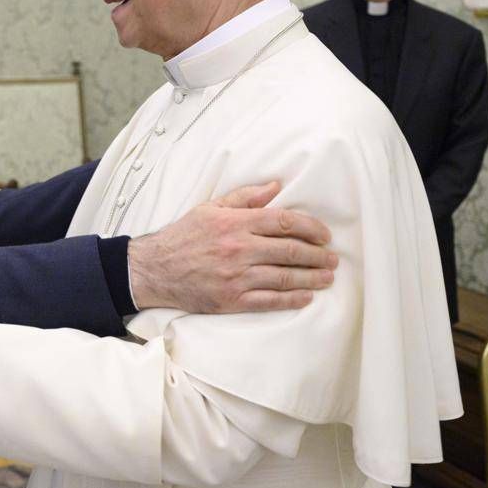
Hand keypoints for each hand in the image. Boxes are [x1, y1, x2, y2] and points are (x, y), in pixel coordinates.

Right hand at [129, 181, 336, 313]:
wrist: (155, 269)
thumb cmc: (183, 236)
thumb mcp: (210, 208)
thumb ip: (244, 197)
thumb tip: (276, 187)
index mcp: (236, 223)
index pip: (284, 221)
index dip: (310, 227)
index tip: (324, 234)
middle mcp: (239, 249)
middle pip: (290, 251)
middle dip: (317, 255)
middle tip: (332, 258)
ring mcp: (236, 277)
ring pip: (284, 277)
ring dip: (311, 278)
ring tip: (327, 277)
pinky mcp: (231, 300)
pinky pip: (269, 301)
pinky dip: (291, 299)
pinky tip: (306, 297)